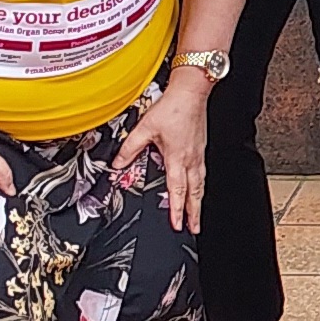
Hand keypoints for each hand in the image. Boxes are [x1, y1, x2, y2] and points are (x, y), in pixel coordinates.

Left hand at [115, 80, 208, 231]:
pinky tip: (199, 186)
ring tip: (198, 215)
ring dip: (199, 201)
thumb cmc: (173, 107)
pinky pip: (202, 172)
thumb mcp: (145, 128)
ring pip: (201, 184)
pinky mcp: (201, 146)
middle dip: (194, 213)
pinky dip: (201, 185)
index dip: (177, 210)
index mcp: (177, 158)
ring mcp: (198, 153)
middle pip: (194, 193)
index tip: (177, 224)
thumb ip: (130, 147)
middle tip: (194, 228)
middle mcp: (191, 159)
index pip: (177, 190)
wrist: (192, 92)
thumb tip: (117, 163)